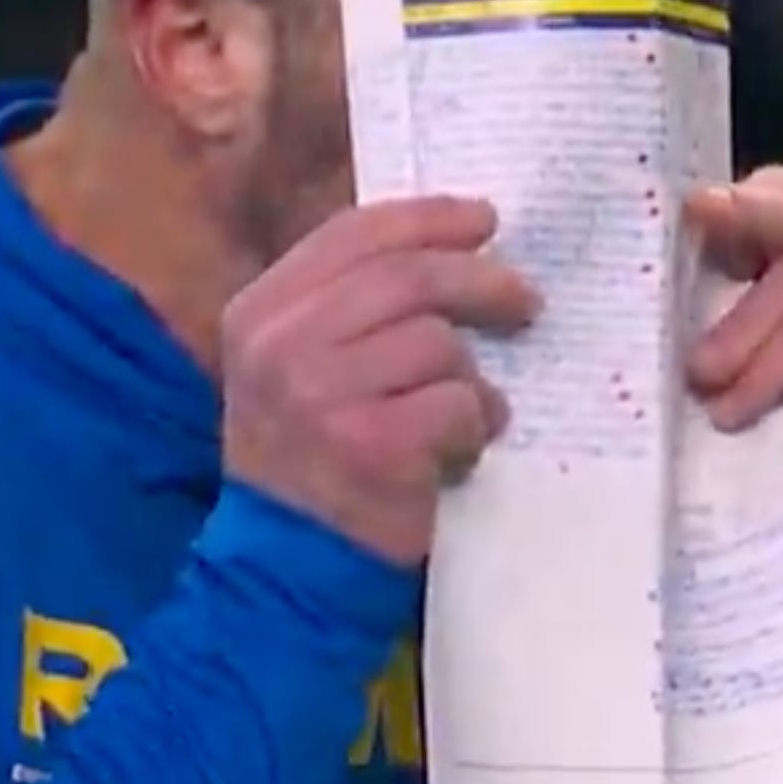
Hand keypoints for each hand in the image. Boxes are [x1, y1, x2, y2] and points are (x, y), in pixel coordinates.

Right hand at [220, 196, 540, 566]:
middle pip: (407, 277)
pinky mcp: (373, 446)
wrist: (287, 565)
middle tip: (523, 299)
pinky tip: (459, 451)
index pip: (353, 235)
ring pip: (439, 343)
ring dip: (472, 379)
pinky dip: (475, 426)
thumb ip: (347, 304)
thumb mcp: (298, 364)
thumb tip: (449, 244)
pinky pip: (459, 404)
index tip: (483, 220)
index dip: (427, 219)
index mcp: (260, 312)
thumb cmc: (309, 457)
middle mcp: (282, 345)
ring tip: (464, 413)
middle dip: (480, 282)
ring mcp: (323, 396)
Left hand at [684, 166, 782, 508]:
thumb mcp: (693, 363)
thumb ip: (681, 310)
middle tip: (695, 216)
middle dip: (746, 213)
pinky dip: (763, 373)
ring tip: (701, 379)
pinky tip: (731, 412)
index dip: (734, 194)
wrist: (781, 533)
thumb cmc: (727, 444)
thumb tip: (616, 264)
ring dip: (737, 329)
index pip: (778, 199)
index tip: (682, 203)